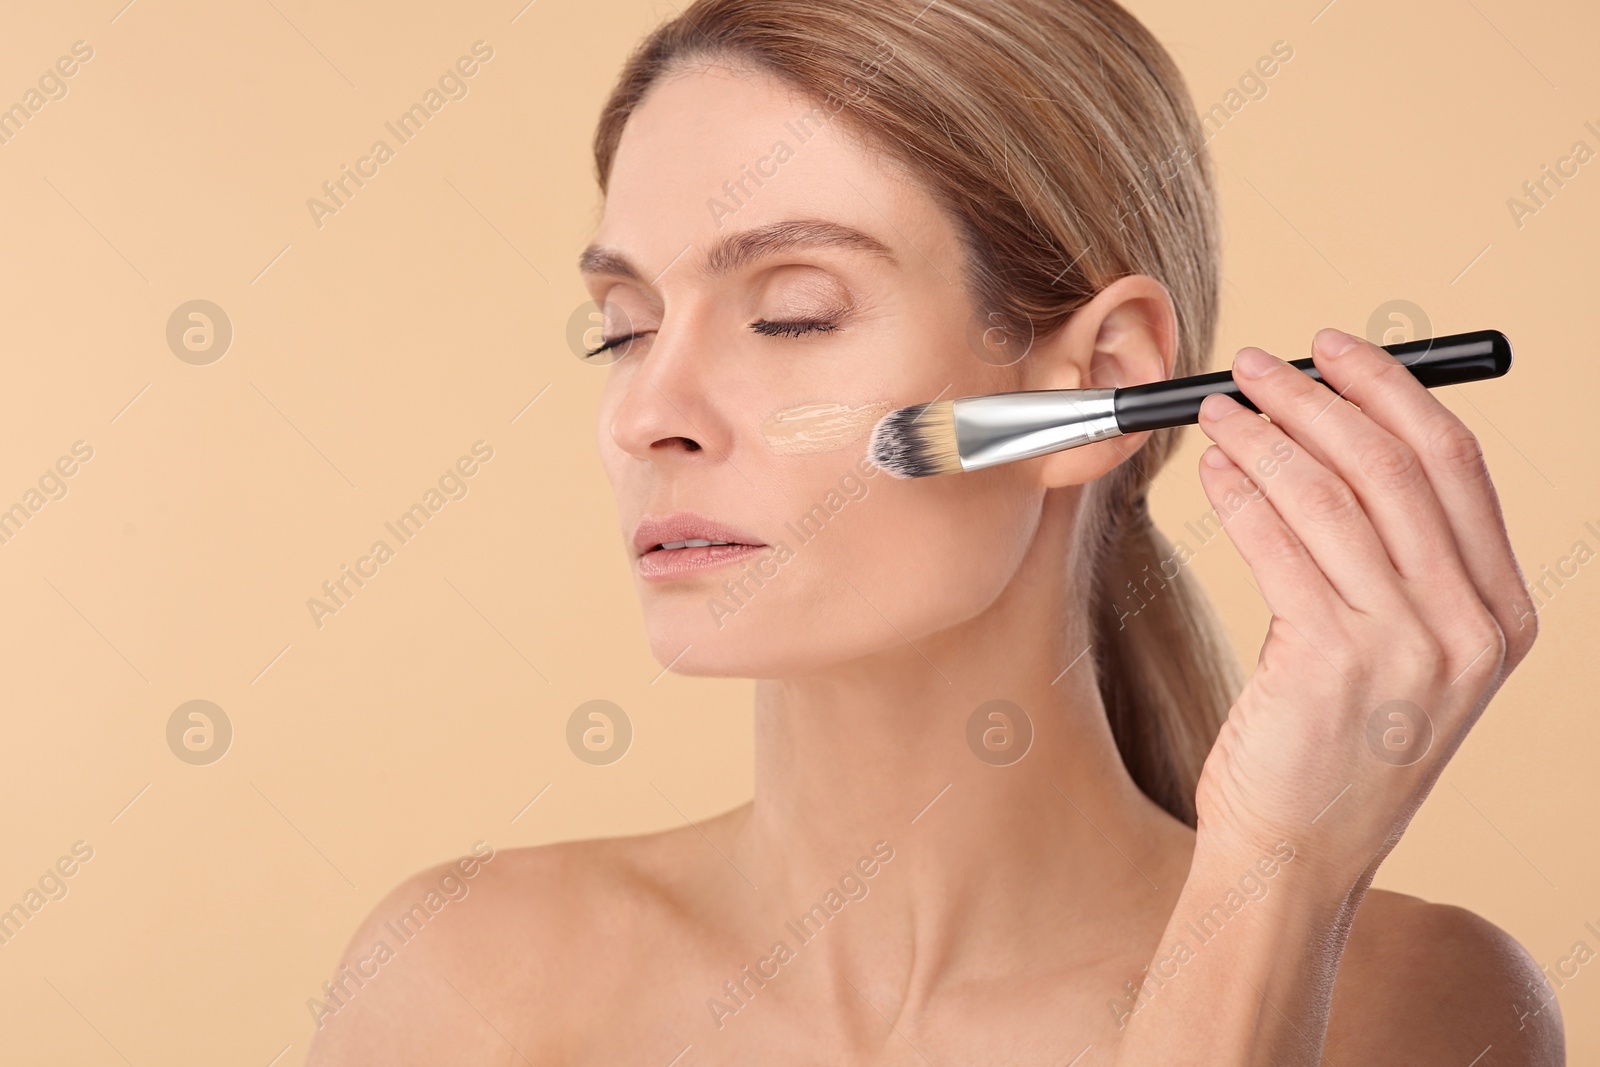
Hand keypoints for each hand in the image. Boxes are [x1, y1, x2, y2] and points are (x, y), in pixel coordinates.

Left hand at [1190, 327, 1537, 888]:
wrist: (1296, 857)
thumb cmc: (1333, 750)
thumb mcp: (1401, 657)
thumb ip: (1394, 563)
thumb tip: (1331, 440)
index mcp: (1502, 616)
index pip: (1457, 465)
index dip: (1393, 391)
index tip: (1340, 351)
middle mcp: (1470, 627)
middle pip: (1396, 464)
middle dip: (1321, 396)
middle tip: (1262, 363)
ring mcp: (1409, 646)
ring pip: (1331, 493)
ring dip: (1267, 434)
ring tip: (1222, 407)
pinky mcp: (1332, 661)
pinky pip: (1278, 541)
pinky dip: (1240, 490)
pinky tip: (1215, 469)